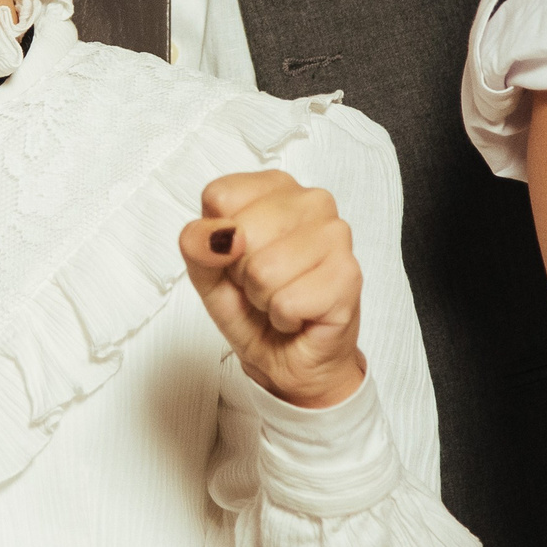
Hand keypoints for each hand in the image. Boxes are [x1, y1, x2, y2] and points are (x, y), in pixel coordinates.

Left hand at [178, 170, 365, 407]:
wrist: (289, 358)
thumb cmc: (252, 308)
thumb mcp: (206, 272)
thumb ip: (197, 244)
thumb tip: (216, 236)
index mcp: (274, 187)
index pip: (221, 195)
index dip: (217, 238)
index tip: (237, 257)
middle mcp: (311, 200)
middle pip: (241, 232)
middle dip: (241, 271)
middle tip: (261, 284)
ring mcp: (336, 234)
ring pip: (264, 269)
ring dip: (263, 297)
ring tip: (279, 298)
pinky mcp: (348, 275)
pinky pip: (287, 301)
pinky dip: (284, 317)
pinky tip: (298, 314)